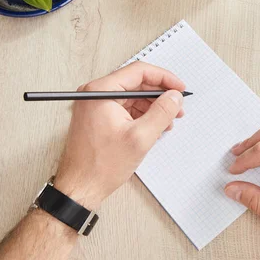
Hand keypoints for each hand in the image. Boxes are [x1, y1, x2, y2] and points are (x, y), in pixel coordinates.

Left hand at [53, 62, 185, 208]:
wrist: (80, 187)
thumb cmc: (100, 166)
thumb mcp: (140, 137)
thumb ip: (162, 112)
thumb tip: (174, 97)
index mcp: (100, 92)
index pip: (138, 71)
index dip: (164, 78)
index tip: (179, 87)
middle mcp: (95, 94)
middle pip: (136, 83)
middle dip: (160, 94)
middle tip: (177, 105)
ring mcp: (95, 105)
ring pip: (132, 96)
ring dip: (152, 106)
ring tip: (168, 120)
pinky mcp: (98, 117)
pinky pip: (125, 108)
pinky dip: (142, 115)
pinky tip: (154, 126)